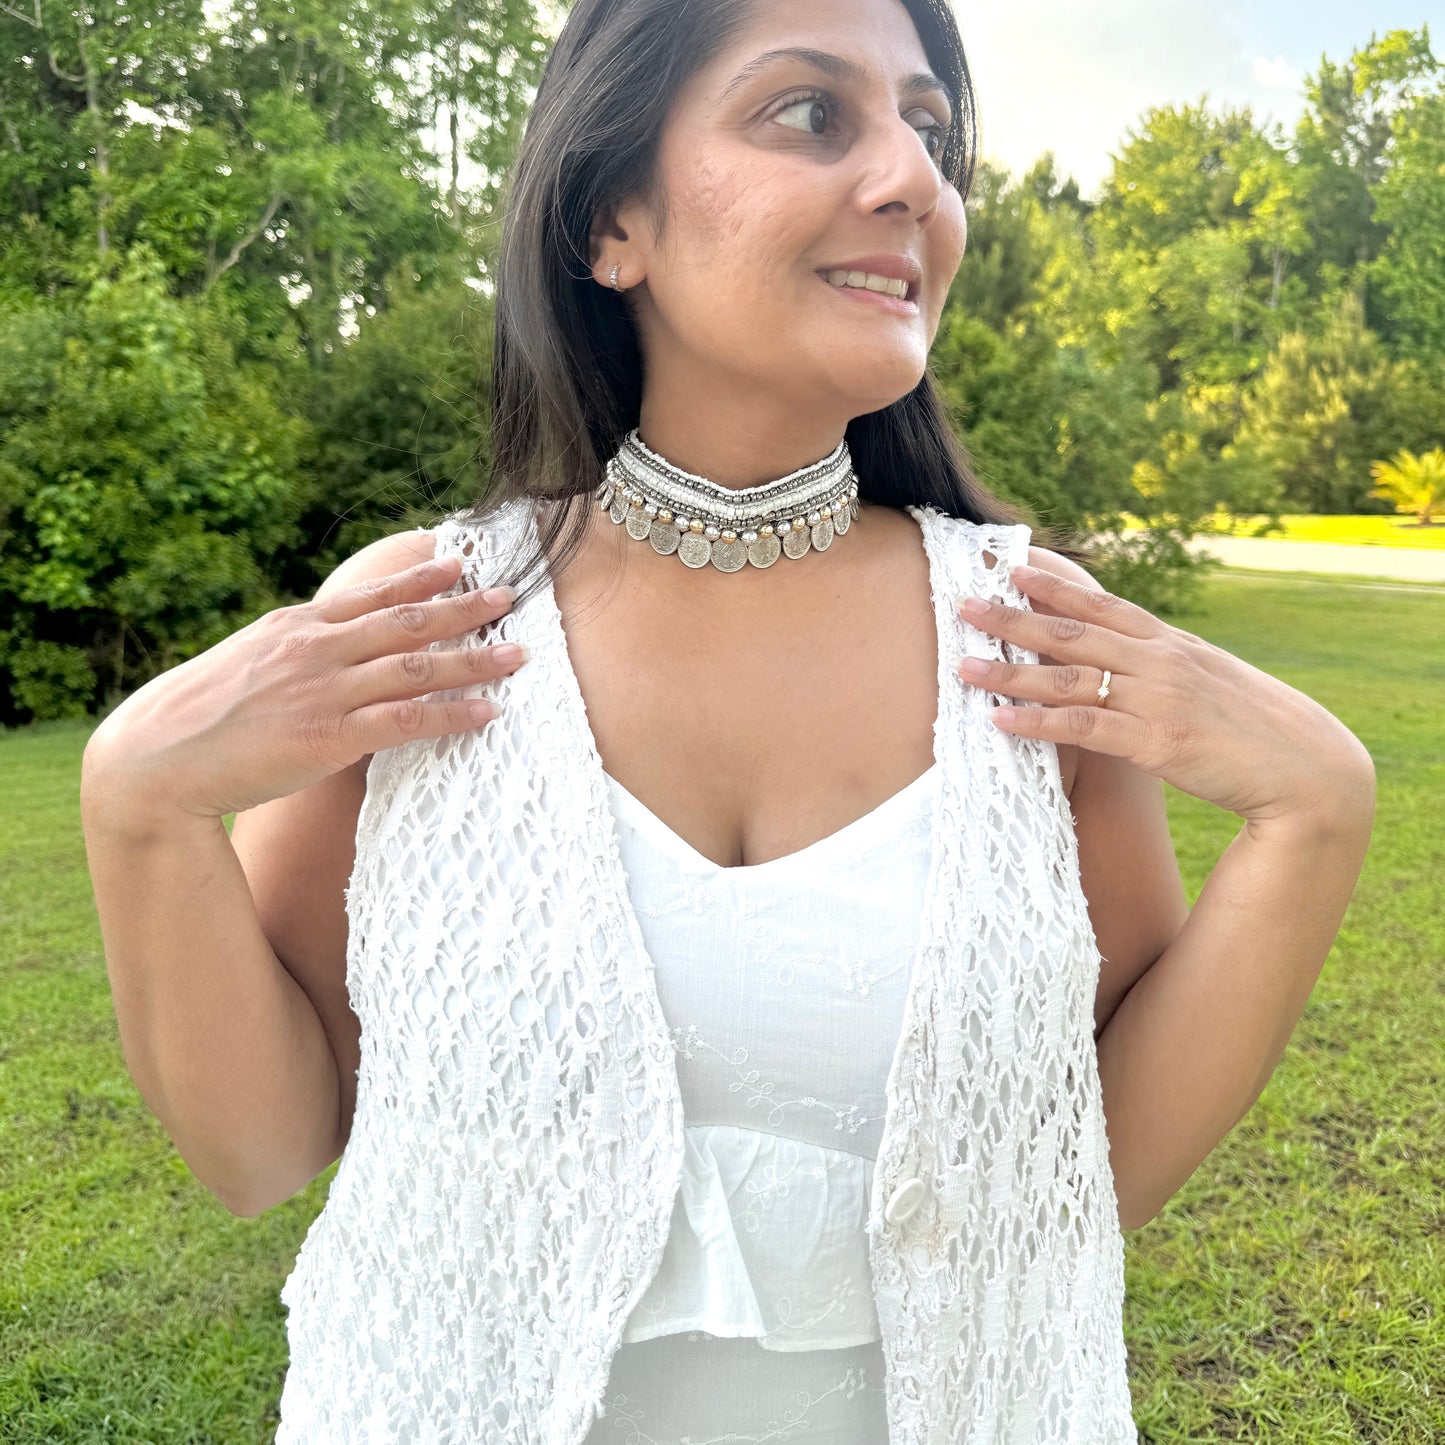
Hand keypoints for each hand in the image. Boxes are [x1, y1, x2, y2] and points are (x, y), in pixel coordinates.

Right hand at [83, 555, 526, 821]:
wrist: (156, 758)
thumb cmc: (205, 715)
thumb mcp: (251, 662)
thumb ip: (297, 652)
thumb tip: (335, 651)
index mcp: (297, 627)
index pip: (371, 595)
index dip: (420, 578)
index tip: (459, 562)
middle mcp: (316, 649)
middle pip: (407, 622)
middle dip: (464, 608)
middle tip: (511, 597)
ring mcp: (324, 691)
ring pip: (417, 668)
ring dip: (474, 661)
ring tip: (518, 656)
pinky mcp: (328, 736)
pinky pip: (405, 721)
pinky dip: (452, 715)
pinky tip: (487, 711)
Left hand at [954, 564, 1374, 827]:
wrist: (1307, 770)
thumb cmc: (1252, 728)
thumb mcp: (1207, 680)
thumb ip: (1162, 666)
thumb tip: (1121, 661)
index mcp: (1172, 644)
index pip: (1104, 602)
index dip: (1056, 582)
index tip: (1014, 562)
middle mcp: (1160, 662)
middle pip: (1073, 631)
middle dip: (1013, 615)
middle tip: (962, 601)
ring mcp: (1157, 699)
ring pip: (1069, 677)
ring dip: (1010, 670)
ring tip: (962, 665)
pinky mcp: (1156, 742)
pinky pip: (1084, 728)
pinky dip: (1037, 722)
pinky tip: (999, 720)